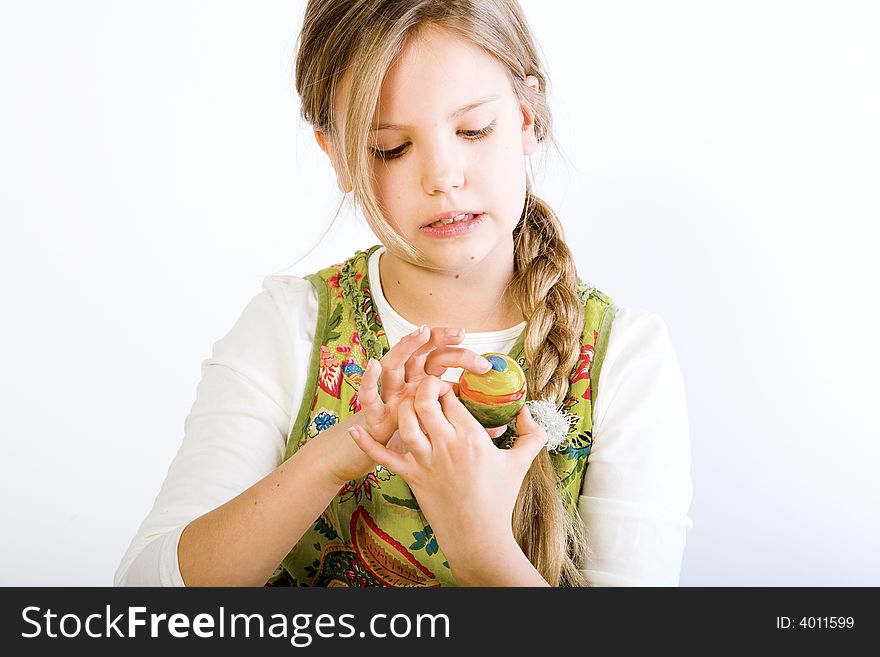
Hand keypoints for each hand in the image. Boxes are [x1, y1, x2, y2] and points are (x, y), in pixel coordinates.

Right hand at [335, 325, 493, 481]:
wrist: (380, 457)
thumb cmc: (412, 439)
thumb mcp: (440, 427)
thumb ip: (464, 423)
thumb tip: (499, 429)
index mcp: (423, 383)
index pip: (442, 358)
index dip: (461, 355)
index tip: (484, 364)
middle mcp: (405, 384)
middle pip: (421, 353)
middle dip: (438, 339)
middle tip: (460, 333)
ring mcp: (388, 396)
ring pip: (394, 364)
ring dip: (405, 346)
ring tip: (419, 332)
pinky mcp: (373, 414)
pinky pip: (368, 397)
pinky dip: (368, 382)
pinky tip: (373, 366)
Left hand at [347, 375, 546, 576]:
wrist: (478, 536)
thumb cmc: (500, 499)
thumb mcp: (521, 462)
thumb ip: (533, 434)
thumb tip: (528, 411)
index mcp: (472, 438)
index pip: (451, 397)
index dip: (446, 386)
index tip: (447, 388)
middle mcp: (446, 446)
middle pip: (424, 401)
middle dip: (422, 387)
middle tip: (425, 388)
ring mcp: (426, 462)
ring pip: (404, 422)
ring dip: (402, 407)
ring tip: (407, 403)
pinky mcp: (411, 477)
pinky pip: (384, 457)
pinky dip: (367, 444)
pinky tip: (353, 430)